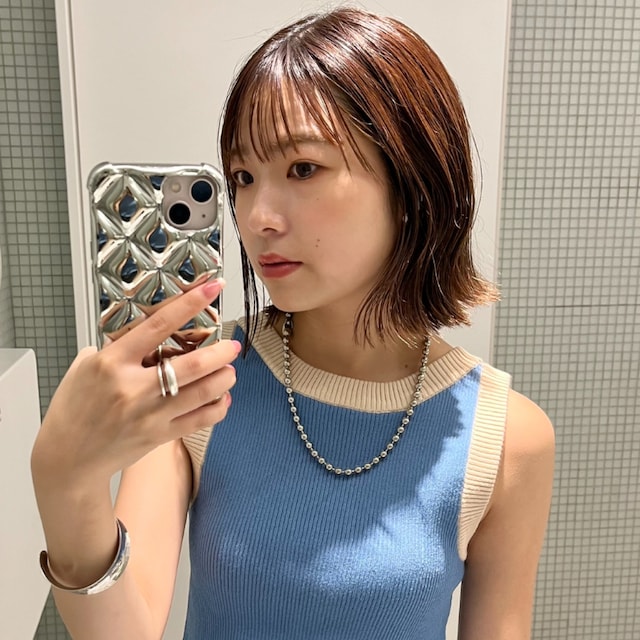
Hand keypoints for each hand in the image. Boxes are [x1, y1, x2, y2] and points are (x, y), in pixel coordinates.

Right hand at [32, 279, 237, 483]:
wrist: (68, 457)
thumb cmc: (75, 408)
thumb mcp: (85, 367)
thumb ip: (115, 346)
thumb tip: (145, 328)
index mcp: (112, 362)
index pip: (159, 325)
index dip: (190, 303)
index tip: (211, 289)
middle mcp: (133, 388)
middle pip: (192, 364)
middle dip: (220, 352)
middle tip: (231, 345)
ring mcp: (149, 414)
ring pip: (203, 392)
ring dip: (224, 378)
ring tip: (229, 371)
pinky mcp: (159, 435)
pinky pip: (200, 419)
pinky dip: (218, 407)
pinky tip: (222, 398)